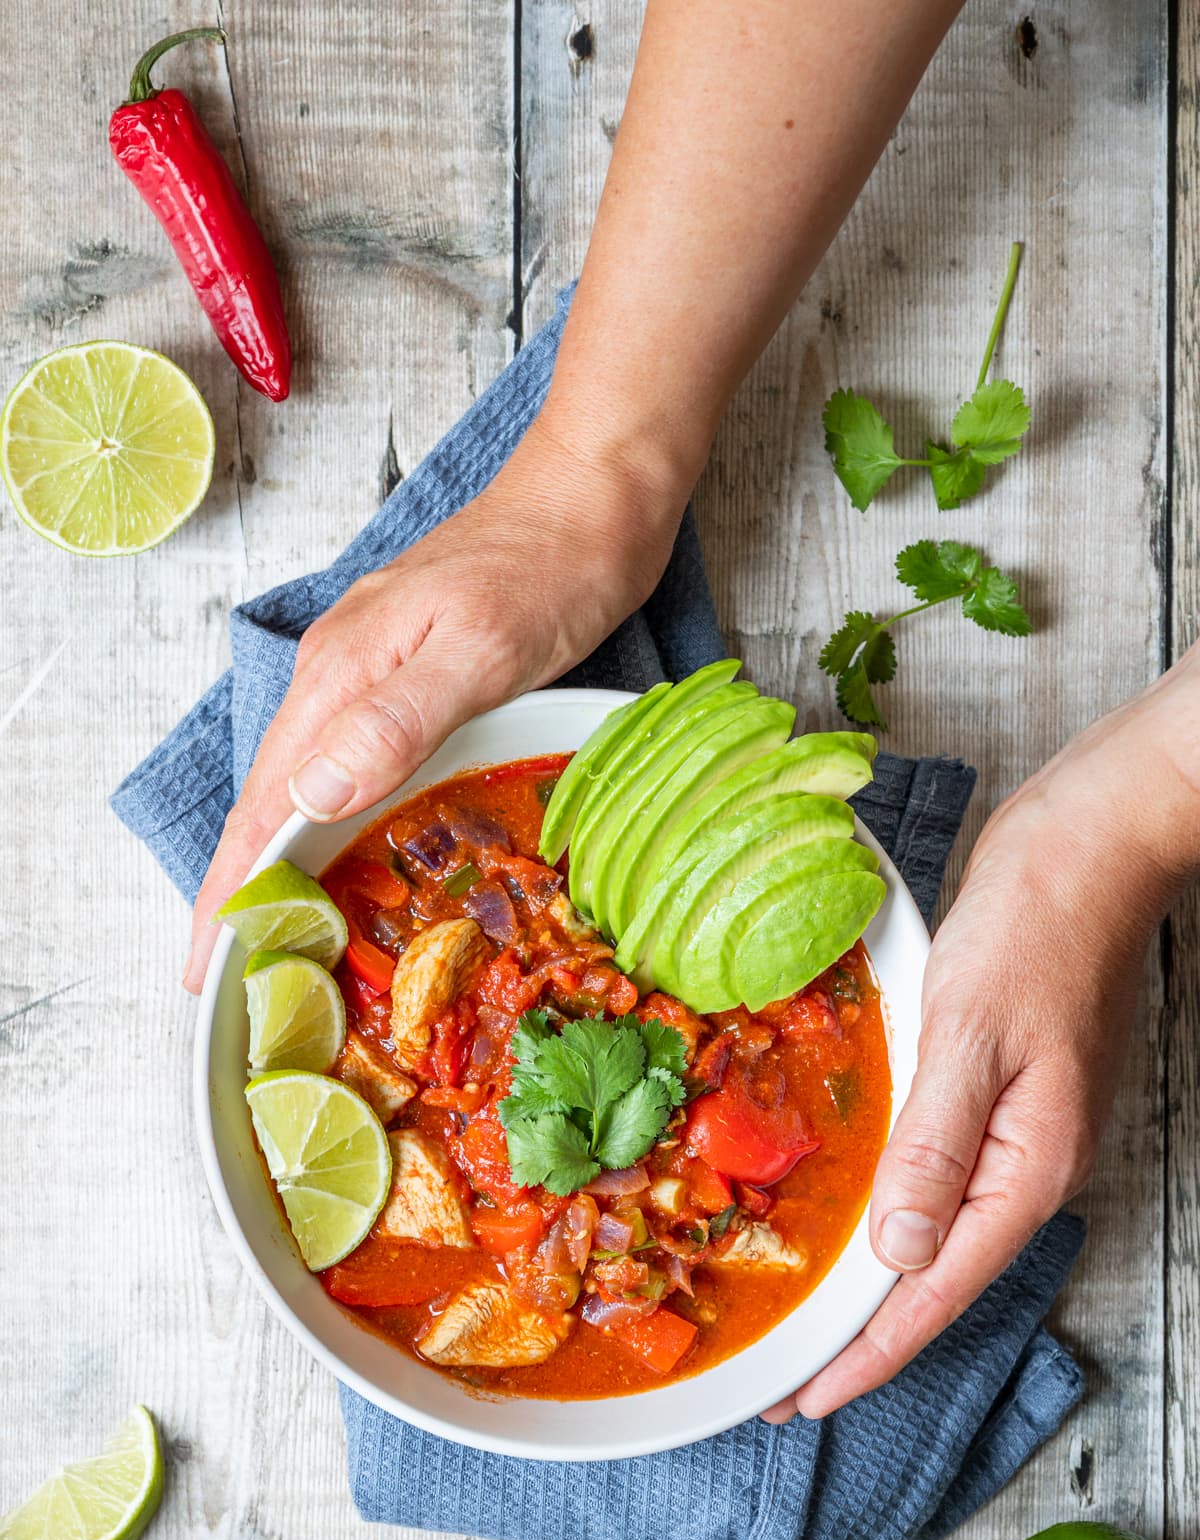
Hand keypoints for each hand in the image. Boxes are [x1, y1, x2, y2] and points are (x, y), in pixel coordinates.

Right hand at [184, 416, 683, 991]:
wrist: (595, 487)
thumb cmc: (551, 564)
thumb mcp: (481, 647)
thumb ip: (396, 718)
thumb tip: (308, 796)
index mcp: (339, 678)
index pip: (261, 807)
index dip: (228, 895)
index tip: (204, 974)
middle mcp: (338, 678)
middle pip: (269, 803)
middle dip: (242, 895)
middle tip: (235, 983)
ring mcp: (369, 673)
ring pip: (305, 787)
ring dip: (282, 865)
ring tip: (278, 938)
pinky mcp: (407, 674)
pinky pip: (347, 764)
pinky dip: (332, 823)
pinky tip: (347, 851)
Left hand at [765, 671, 1199, 1421]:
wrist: (1088, 846)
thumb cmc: (1035, 928)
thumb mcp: (973, 1037)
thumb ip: (937, 1151)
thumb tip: (902, 1257)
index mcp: (1030, 1168)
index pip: (938, 1290)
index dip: (867, 1354)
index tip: (801, 1401)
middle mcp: (1029, 1165)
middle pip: (936, 1276)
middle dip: (861, 1333)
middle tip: (783, 1377)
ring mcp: (1019, 1132)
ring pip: (935, 1231)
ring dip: (870, 1278)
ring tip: (805, 1316)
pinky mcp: (1000, 1094)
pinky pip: (937, 1175)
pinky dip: (889, 1210)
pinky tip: (850, 1216)